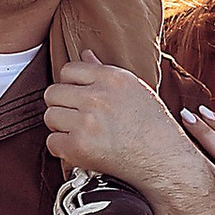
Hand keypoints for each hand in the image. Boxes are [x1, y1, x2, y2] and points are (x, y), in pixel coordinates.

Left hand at [41, 55, 199, 200]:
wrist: (164, 161)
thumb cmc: (153, 126)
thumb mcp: (134, 89)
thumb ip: (104, 71)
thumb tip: (84, 53)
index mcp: (111, 77)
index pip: (67, 70)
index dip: (70, 86)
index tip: (78, 99)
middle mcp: (97, 96)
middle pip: (52, 93)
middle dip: (61, 106)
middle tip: (75, 119)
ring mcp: (87, 121)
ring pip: (49, 117)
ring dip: (60, 127)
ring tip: (79, 134)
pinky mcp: (79, 145)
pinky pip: (52, 142)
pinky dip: (62, 149)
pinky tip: (79, 150)